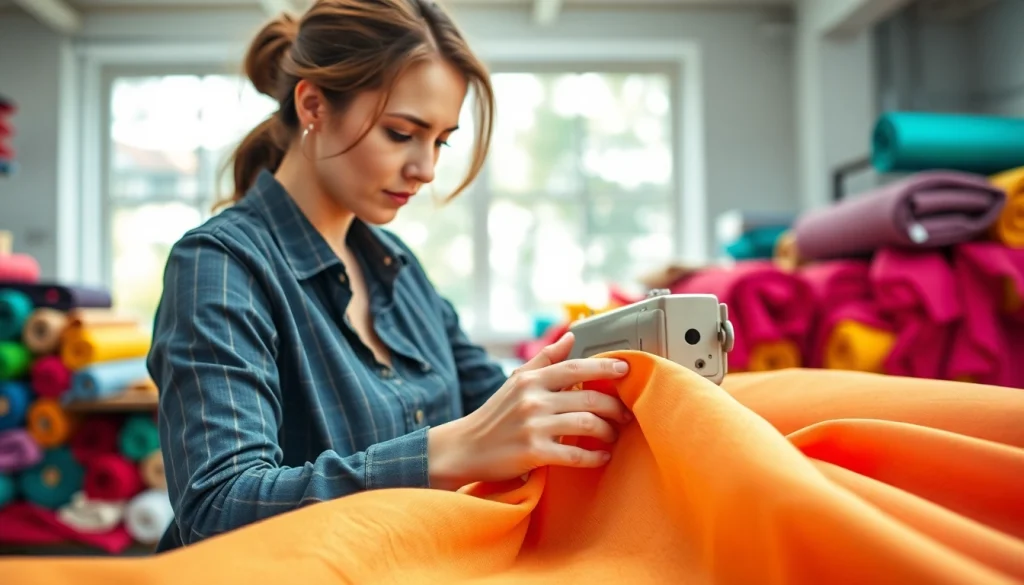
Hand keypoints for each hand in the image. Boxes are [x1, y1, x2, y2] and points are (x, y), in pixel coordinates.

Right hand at [428, 332, 632, 489]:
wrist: (465, 448)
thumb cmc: (495, 415)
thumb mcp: (516, 381)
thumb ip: (545, 359)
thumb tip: (571, 337)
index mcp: (530, 380)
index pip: (575, 368)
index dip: (604, 367)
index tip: (626, 368)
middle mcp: (532, 400)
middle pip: (588, 398)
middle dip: (614, 407)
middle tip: (625, 414)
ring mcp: (533, 426)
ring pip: (586, 424)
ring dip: (607, 431)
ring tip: (613, 436)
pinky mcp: (533, 453)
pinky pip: (574, 454)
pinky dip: (594, 457)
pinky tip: (602, 457)